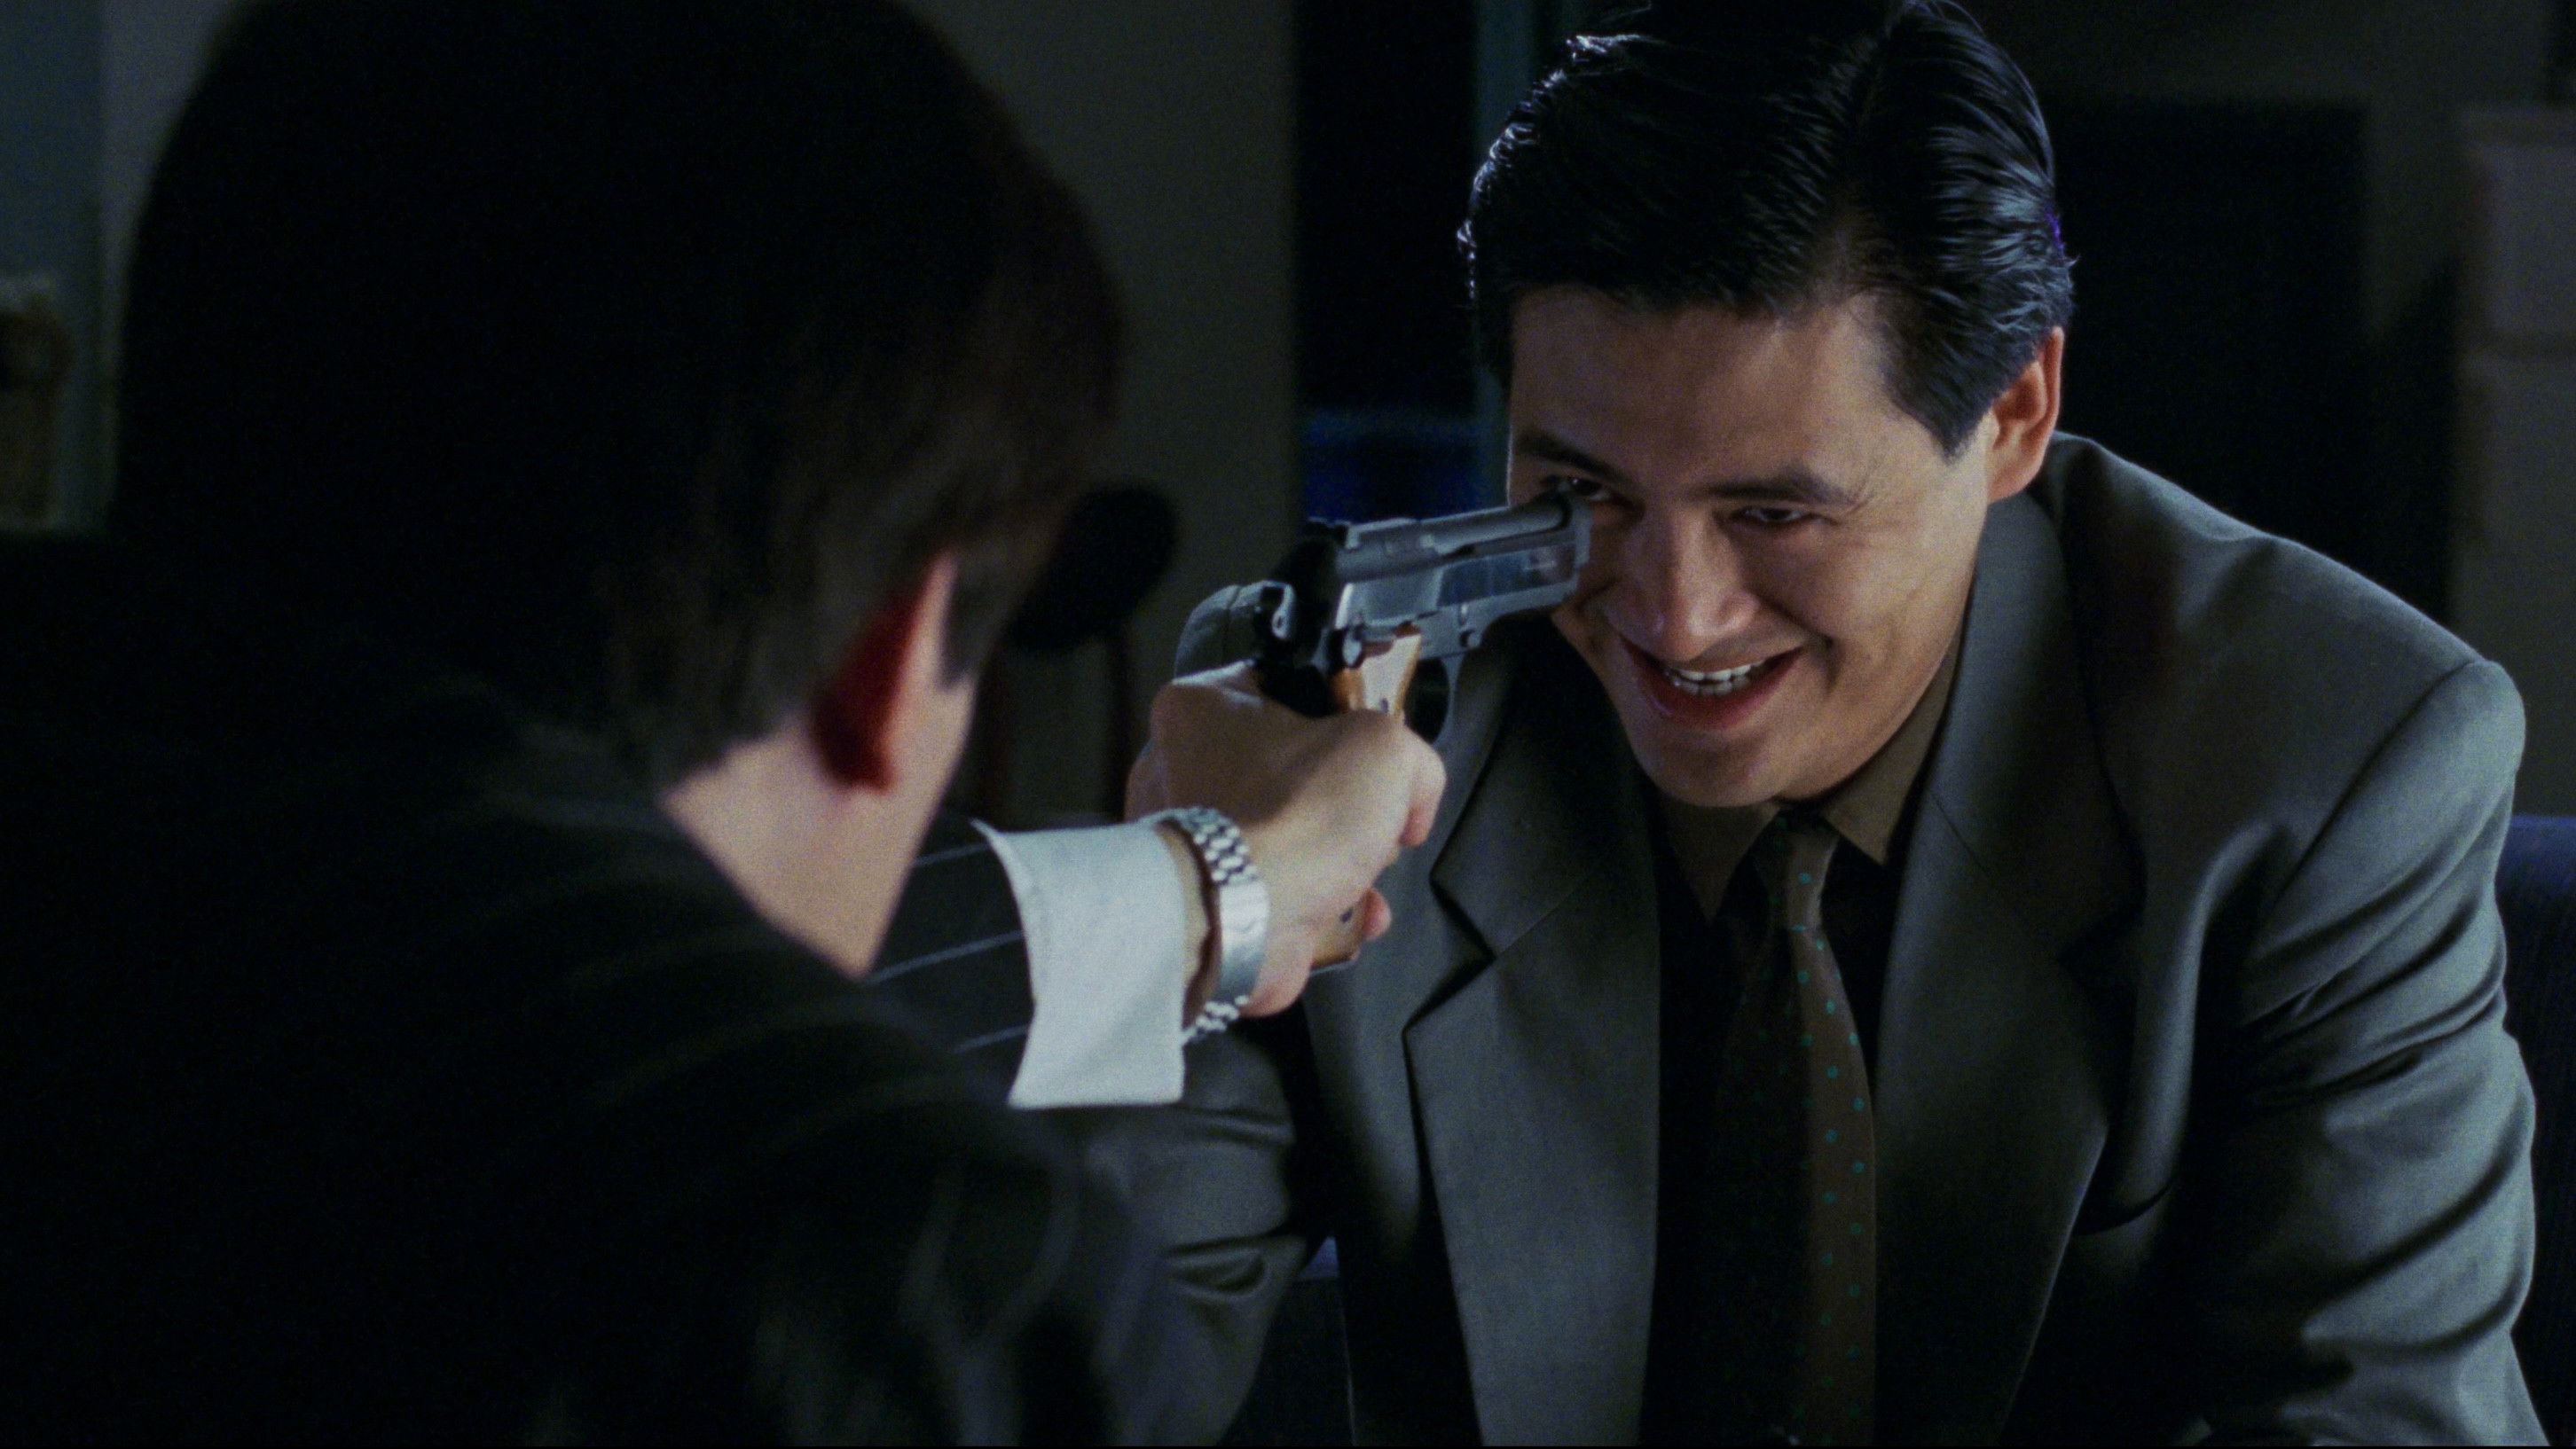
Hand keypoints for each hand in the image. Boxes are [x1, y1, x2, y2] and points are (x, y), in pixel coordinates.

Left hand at [1129, 663, 1445, 1016]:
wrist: (1243, 919)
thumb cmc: (1298, 814)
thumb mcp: (1388, 751)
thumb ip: (1415, 758)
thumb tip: (1412, 801)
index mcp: (1202, 705)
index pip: (1285, 687)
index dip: (1344, 715)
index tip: (1374, 748)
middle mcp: (1179, 766)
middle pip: (1292, 770)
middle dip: (1347, 802)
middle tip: (1373, 816)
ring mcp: (1190, 837)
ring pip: (1288, 832)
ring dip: (1342, 858)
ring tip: (1367, 872)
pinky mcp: (1206, 893)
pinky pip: (1274, 884)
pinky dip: (1320, 901)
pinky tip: (1355, 913)